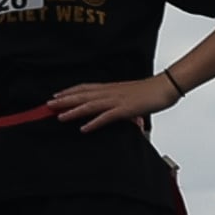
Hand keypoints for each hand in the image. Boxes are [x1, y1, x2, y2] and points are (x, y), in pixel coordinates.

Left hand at [49, 76, 173, 132]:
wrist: (166, 87)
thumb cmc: (150, 91)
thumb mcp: (130, 97)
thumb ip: (118, 104)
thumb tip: (111, 111)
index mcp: (111, 88)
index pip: (85, 88)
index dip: (69, 91)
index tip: (55, 95)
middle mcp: (111, 92)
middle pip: (83, 95)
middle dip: (65, 100)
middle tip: (48, 105)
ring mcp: (117, 100)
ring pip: (91, 105)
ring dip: (74, 111)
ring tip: (60, 116)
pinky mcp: (126, 109)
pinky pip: (107, 117)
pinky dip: (94, 122)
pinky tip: (84, 128)